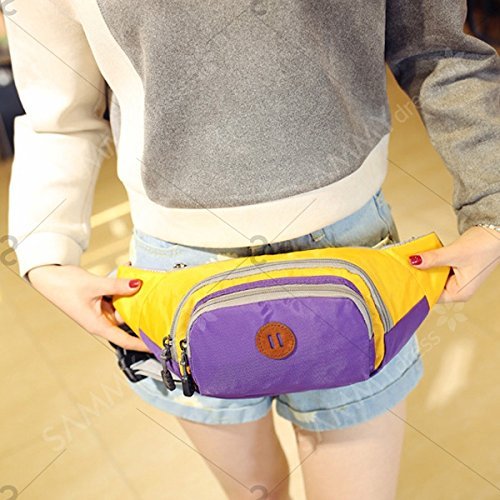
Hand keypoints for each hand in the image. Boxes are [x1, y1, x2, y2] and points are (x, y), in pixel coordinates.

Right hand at [27, 265, 149, 350]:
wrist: (50, 275)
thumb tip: (138, 284)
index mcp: (98, 325)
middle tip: (150, 295)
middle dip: (138, 308)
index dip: (141, 344)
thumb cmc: (64, 286)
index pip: (125, 340)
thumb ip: (117, 286)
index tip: (156, 346)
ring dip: (129, 294)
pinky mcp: (101, 301)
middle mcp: (101, 320)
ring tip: (135, 280)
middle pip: (127, 319)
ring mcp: (101, 310)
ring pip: (124, 306)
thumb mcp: (94, 285)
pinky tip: (127, 277)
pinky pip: (118, 296)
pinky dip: (123, 288)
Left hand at [409, 226, 499, 301]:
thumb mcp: (455, 253)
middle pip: (431, 287)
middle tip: (406, 268)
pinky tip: (423, 257)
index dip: (419, 288)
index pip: (432, 296)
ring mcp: (456, 279)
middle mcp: (458, 289)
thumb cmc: (484, 246)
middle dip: (420, 277)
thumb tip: (414, 261)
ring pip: (433, 277)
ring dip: (425, 269)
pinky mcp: (454, 270)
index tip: (406, 279)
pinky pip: (437, 269)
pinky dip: (431, 263)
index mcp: (460, 293)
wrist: (495, 232)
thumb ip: (433, 259)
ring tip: (412, 261)